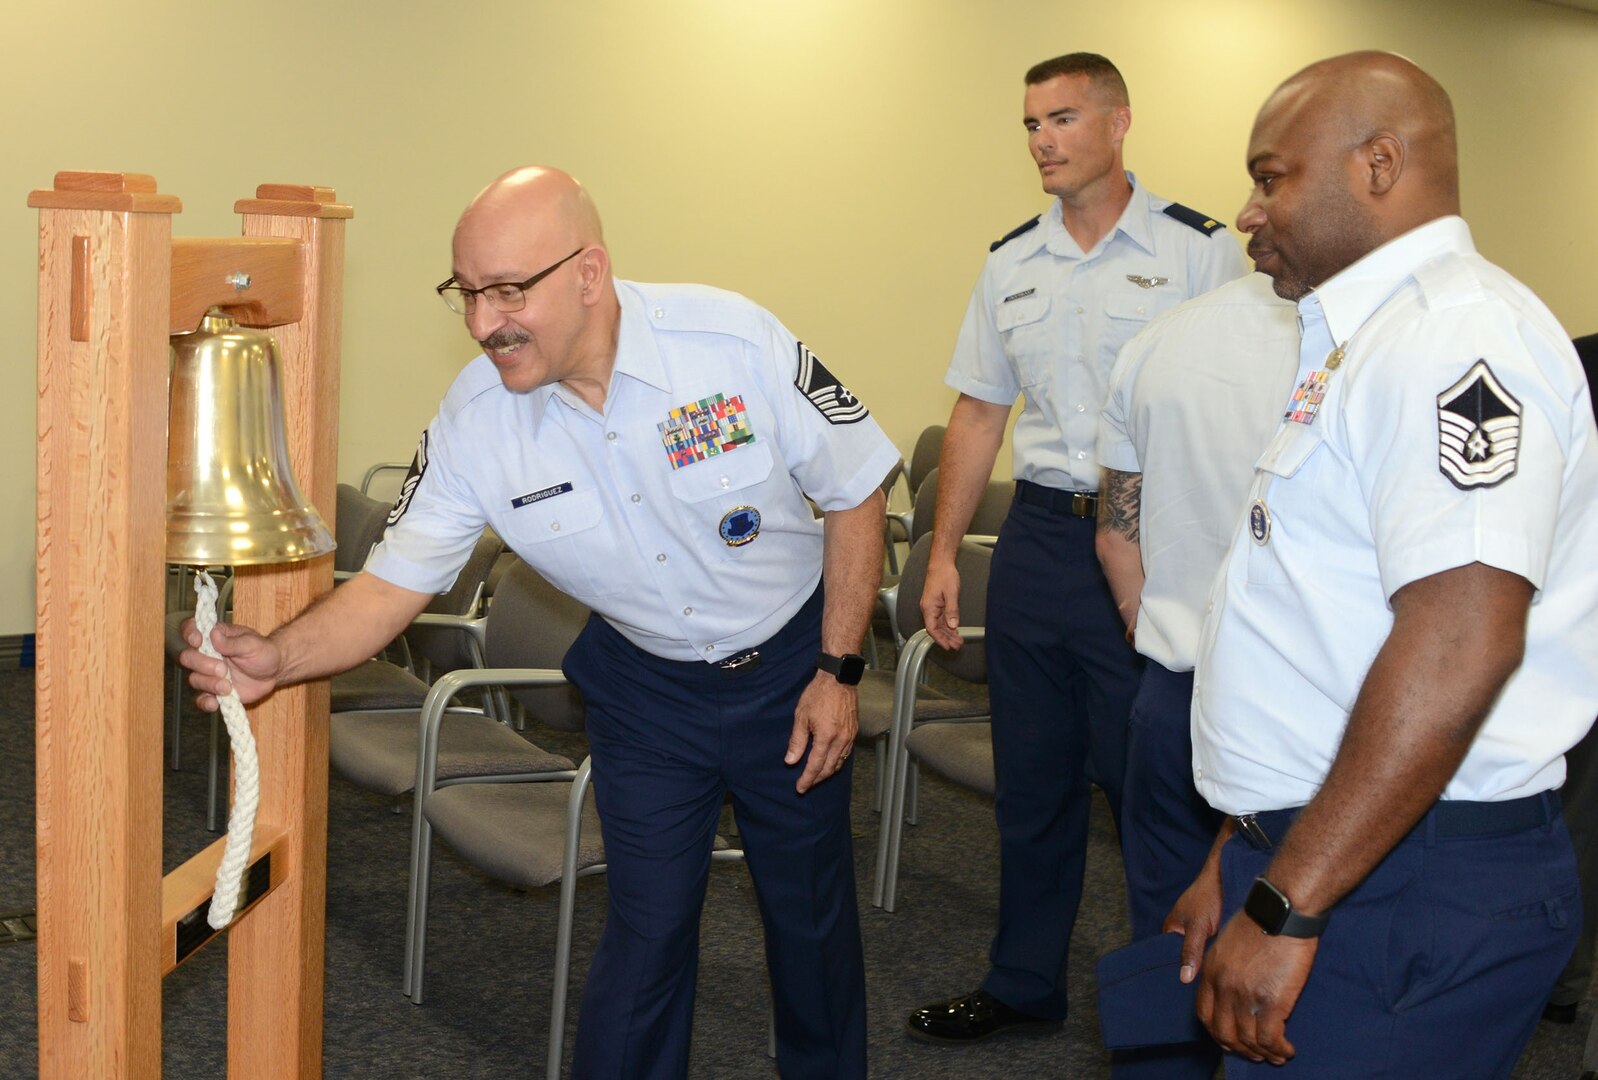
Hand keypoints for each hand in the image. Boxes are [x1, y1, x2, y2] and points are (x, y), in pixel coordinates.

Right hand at [180, 619, 283, 710]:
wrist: (274, 672)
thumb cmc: (262, 652)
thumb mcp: (252, 644)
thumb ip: (232, 642)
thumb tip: (214, 634)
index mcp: (214, 637)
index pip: (191, 630)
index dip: (189, 634)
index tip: (198, 641)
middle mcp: (206, 655)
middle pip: (187, 658)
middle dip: (202, 665)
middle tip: (223, 669)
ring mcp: (208, 674)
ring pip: (194, 679)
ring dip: (209, 684)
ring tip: (228, 686)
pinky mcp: (214, 692)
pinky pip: (202, 699)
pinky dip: (205, 702)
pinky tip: (214, 703)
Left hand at [786, 672, 858, 792]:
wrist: (839, 678)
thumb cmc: (819, 694)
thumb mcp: (802, 716)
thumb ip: (797, 740)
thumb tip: (791, 760)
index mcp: (826, 737)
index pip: (815, 766)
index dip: (807, 779)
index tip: (800, 788)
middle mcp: (841, 740)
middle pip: (829, 769)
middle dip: (817, 780)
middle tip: (806, 785)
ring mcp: (850, 737)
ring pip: (839, 763)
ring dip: (827, 773)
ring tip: (817, 777)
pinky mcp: (854, 732)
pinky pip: (846, 754)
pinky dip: (837, 762)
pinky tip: (830, 762)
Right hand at [919, 558, 962, 650]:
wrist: (941, 563)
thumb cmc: (944, 575)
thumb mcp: (951, 593)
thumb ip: (952, 610)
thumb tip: (953, 625)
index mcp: (928, 607)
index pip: (932, 629)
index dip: (940, 639)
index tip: (948, 646)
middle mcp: (928, 608)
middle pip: (936, 629)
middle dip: (946, 639)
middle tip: (957, 646)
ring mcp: (932, 607)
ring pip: (939, 624)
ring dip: (948, 633)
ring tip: (958, 640)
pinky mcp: (937, 604)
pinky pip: (941, 618)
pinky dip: (948, 625)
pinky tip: (955, 630)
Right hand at [1162, 860, 1223, 983]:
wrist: (1228, 874)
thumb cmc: (1207, 896)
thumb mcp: (1197, 926)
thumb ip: (1190, 951)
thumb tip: (1184, 979)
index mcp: (1171, 930)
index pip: (1169, 958)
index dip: (1178, 974)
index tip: (1188, 992)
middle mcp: (1183, 933)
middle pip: (1186, 958)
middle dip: (1195, 971)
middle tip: (1207, 988)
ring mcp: (1200, 933)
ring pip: (1202, 955)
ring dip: (1208, 963)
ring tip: (1218, 982)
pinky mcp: (1215, 932)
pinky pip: (1213, 950)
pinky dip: (1218, 956)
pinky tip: (1227, 968)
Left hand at [1195, 910, 1317, 1064]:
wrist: (1280, 911)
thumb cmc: (1260, 920)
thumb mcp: (1227, 942)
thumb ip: (1221, 966)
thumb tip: (1227, 986)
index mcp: (1210, 972)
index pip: (1205, 1014)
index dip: (1217, 1031)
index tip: (1229, 1038)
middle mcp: (1223, 988)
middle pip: (1224, 1032)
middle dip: (1238, 1048)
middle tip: (1253, 1054)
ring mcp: (1245, 997)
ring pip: (1248, 1041)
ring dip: (1262, 1054)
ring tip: (1275, 1056)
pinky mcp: (1271, 1003)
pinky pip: (1270, 1039)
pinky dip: (1278, 1050)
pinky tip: (1287, 1050)